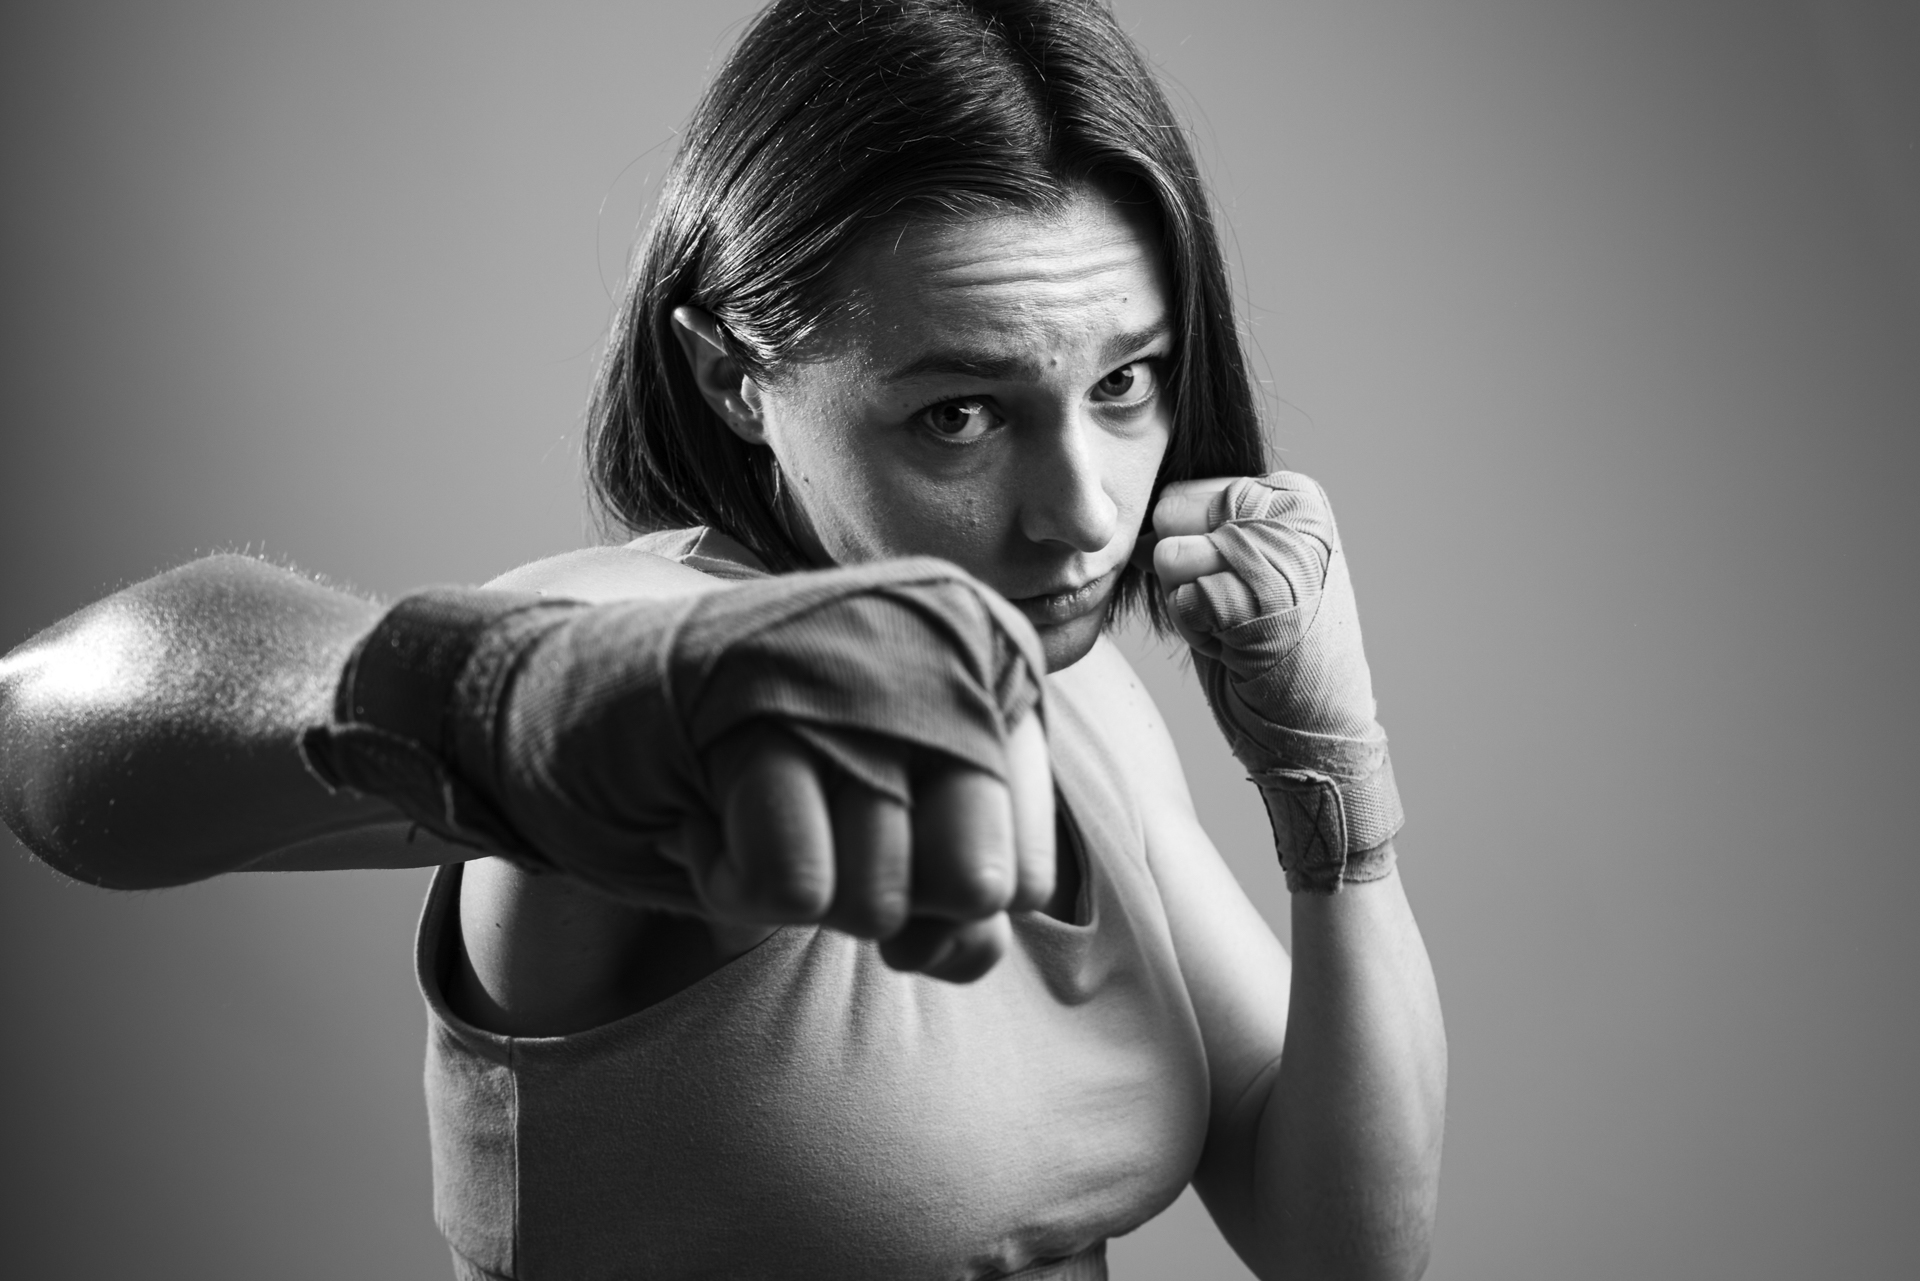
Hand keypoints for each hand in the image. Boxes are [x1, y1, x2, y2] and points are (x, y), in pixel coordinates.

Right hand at [306, 558, 1054, 977]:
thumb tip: (978, 936)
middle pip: (975, 878)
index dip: (951, 912)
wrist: (555, 705)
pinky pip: (794, 882)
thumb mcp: (873, 824)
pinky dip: (738, 887)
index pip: (1030, 865)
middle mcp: (932, 639)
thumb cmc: (736, 773)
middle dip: (887, 907)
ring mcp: (842, 662)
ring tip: (748, 816)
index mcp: (981, 657)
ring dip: (800, 896)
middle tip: (815, 850)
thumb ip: (955, 878)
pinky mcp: (745, 701)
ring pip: (882, 888)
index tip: (882, 874)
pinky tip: (704, 820)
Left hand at [1148, 471, 1402, 889]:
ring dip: (1187, 602)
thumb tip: (1126, 522)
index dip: (1182, 545)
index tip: (1231, 581)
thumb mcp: (1240, 567)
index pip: (1181, 493)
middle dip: (1182, 571)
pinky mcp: (1262, 599)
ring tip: (1235, 627)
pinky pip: (1179, 598)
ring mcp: (1282, 553)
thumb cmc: (1269, 649)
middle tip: (1233, 608)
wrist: (1317, 728)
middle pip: (1170, 517)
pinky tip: (1237, 648)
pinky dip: (1196, 632)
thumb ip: (1197, 529)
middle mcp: (1295, 513)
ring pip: (1171, 556)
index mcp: (1295, 495)